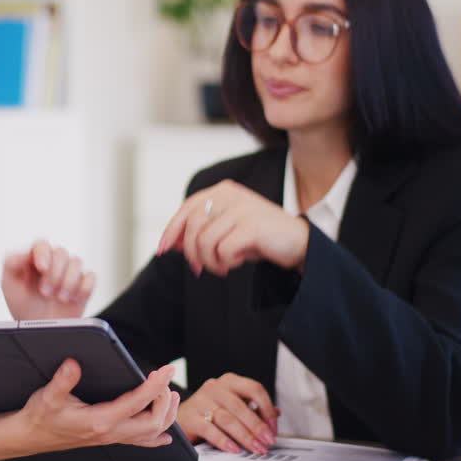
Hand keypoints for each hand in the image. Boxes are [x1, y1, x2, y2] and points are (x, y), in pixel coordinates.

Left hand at [2, 240, 95, 320]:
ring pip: (77, 261)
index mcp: (35, 258)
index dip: (43, 253)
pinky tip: (73, 299)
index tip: (42, 268)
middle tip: (45, 293)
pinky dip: (83, 288)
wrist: (40, 331)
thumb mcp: (9, 285)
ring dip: (68, 281)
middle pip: (61, 252)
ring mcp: (70, 273)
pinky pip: (91, 277)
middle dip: (54, 274)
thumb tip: (24, 252)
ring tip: (60, 298)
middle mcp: (54, 262)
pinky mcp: (84, 285)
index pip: (42, 244)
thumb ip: (11, 263)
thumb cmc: (23, 306)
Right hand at [19, 359, 180, 451]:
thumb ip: (62, 381)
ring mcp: (112, 438)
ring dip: (166, 416)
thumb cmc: (40, 417)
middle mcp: (110, 432)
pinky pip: (141, 443)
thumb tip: (73, 364)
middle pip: (153, 423)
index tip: (166, 370)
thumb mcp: (47, 396)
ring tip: (171, 396)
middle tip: (165, 380)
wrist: (30, 437)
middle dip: (165, 401)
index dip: (155, 386)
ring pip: (151, 434)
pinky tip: (164, 434)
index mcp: (99, 421)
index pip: (137, 403)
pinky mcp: (110, 438)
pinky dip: (157, 436)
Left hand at [157, 180, 309, 276]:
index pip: (187, 208)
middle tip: (200, 269)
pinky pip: (222, 250)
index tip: (162, 250)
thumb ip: (199, 234)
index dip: (171, 230)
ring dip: (210, 261)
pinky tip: (237, 262)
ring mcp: (241, 208)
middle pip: (191, 226)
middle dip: (191, 253)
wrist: (298, 243)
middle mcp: (230, 195)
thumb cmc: (259, 238)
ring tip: (224, 266)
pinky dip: (225, 262)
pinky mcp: (251, 225)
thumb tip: (170, 244)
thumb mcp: (225, 233)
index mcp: (222, 191)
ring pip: (204, 241)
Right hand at [177, 373, 278, 454]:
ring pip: (227, 419)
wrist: (181, 417)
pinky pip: (210, 429)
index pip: (254, 389)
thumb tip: (275, 414)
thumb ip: (253, 407)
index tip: (273, 428)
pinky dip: (224, 440)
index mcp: (230, 382)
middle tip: (267, 441)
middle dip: (257, 427)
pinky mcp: (191, 417)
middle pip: (241, 406)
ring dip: (245, 436)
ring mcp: (201, 401)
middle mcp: (215, 388)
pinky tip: (234, 449)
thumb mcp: (232, 405)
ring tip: (255, 448)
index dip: (266, 409)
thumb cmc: (210, 410)